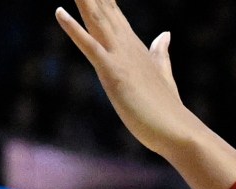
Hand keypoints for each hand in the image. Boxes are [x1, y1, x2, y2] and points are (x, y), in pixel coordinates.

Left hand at [55, 0, 235, 188]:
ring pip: (94, 17)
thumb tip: (164, 35)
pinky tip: (59, 11)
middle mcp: (124, 44)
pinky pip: (89, 45)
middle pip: (101, 5)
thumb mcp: (162, 73)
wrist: (176, 130)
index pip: (111, 8)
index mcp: (132, 44)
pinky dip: (73, 28)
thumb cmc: (166, 107)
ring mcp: (118, 56)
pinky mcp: (111, 73)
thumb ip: (161, 53)